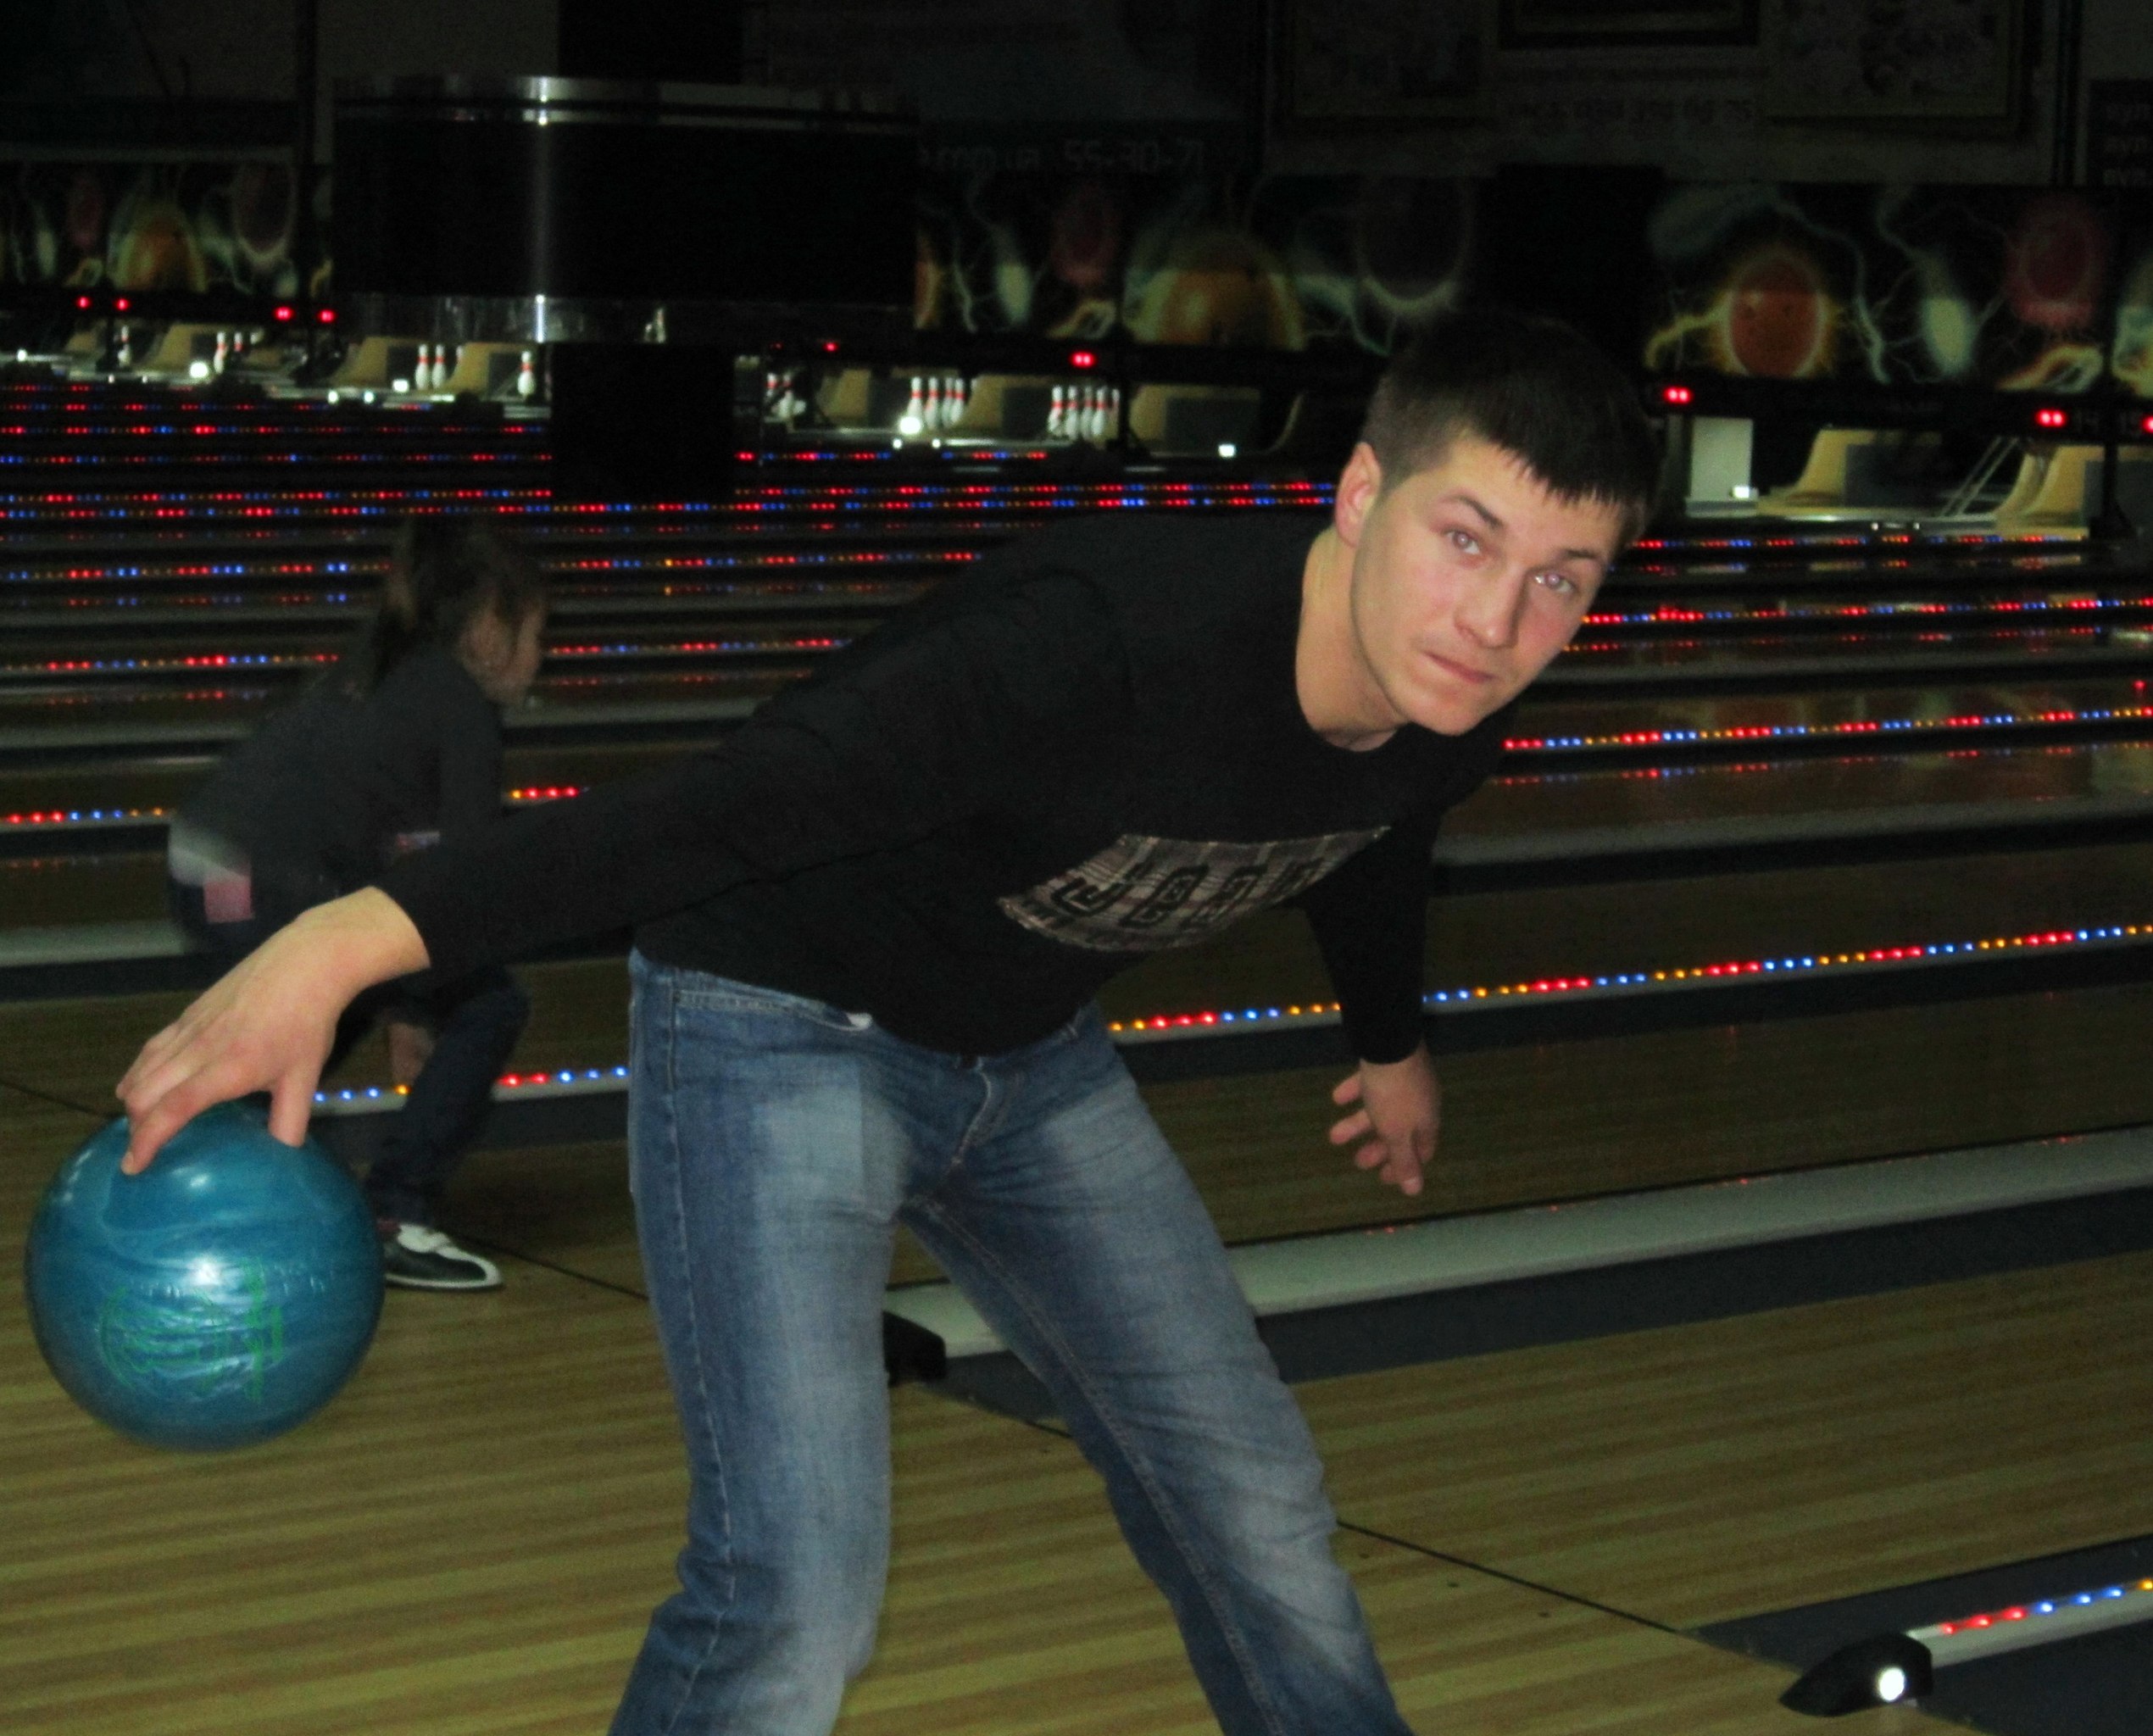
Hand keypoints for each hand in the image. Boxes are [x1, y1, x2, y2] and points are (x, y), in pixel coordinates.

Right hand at [117, 889, 429, 1172]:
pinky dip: (138, 1071)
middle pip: (144, 1093)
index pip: (172, 1110)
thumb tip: (284, 1160)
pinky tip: (142, 1083)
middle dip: (134, 1127)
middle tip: (141, 1151)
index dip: (147, 1141)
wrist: (306, 963)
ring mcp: (190, 1028)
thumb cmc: (308, 1023)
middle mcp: (198, 1049)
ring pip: (142, 1069)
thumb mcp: (304, 1079)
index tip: (133, 1166)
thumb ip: (290, 1123)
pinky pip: (152, 1048)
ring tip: (138, 1124)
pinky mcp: (189, 1013)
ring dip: (133, 1100)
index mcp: (227, 1070)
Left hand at [1329, 1044, 1439, 1196]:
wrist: (1389, 1043)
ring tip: (1334, 1136)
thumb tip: (1415, 1191)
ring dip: (1358, 1124)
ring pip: (1381, 1110)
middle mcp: (1418, 1103)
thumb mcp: (1397, 1133)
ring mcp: (1403, 1082)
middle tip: (1358, 1163)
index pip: (1420, 1152)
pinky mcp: (1387, 1064)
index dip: (1403, 1168)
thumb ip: (1404, 1160)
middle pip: (1399, 1132)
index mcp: (1426, 1122)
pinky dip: (1354, 1093)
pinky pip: (1370, 1085)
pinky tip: (1337, 1098)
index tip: (1383, 1179)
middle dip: (1378, 1148)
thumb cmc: (1394, 1095)